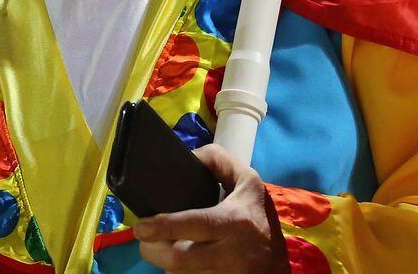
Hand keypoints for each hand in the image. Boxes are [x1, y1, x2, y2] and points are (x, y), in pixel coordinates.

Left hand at [133, 144, 286, 272]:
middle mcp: (231, 254)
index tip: (141, 226)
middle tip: (144, 238)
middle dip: (153, 250)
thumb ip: (219, 161)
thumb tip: (189, 156)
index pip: (197, 224)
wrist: (276, 265)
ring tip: (161, 249)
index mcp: (236, 221)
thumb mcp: (249, 182)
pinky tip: (179, 263)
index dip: (165, 226)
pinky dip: (178, 273)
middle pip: (180, 259)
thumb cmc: (258, 218)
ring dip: (164, 263)